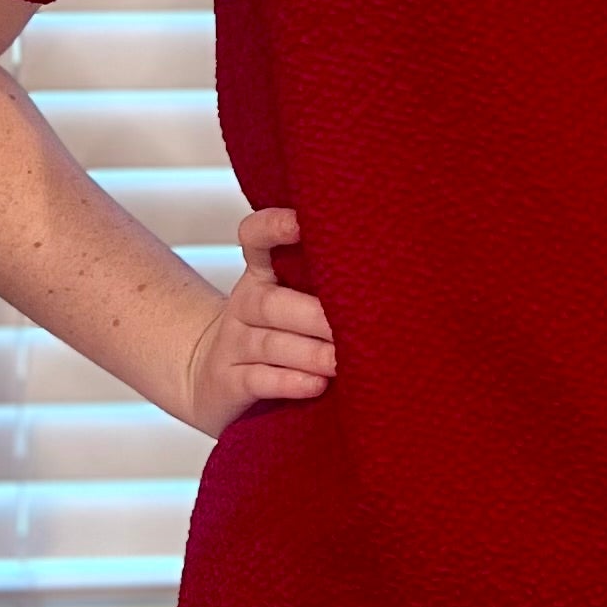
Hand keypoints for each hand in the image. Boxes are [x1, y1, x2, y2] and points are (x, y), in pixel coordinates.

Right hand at [177, 206, 337, 440]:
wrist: (217, 380)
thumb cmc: (278, 335)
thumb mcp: (293, 302)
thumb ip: (327, 285)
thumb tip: (388, 283)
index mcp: (261, 275)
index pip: (256, 238)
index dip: (273, 227)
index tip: (301, 222)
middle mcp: (245, 305)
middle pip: (272, 303)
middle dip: (315, 316)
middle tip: (357, 325)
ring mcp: (233, 344)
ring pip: (269, 344)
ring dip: (310, 353)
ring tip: (341, 362)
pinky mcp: (227, 382)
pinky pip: (257, 380)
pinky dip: (288, 382)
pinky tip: (315, 385)